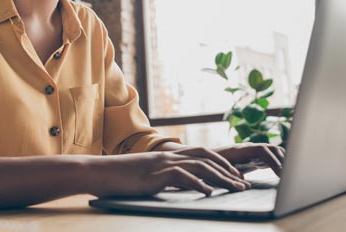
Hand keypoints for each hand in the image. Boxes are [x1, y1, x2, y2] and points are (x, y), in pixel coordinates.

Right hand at [89, 148, 250, 197]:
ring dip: (221, 179)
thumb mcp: (149, 174)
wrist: (101, 172)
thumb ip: (166, 176)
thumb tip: (181, 185)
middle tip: (244, 184)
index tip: (236, 175)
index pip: (203, 153)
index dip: (222, 163)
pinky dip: (198, 184)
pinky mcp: (156, 174)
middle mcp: (170, 156)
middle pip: (208, 159)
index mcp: (170, 155)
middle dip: (229, 171)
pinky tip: (208, 193)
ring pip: (200, 167)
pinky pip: (182, 177)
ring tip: (235, 189)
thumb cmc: (122, 176)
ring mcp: (163, 164)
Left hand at [213, 143, 284, 175]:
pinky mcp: (255, 158)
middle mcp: (248, 148)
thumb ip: (228, 173)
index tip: (282, 174)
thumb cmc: (210, 167)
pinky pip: (270, 157)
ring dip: (282, 161)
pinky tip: (284, 174)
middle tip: (291, 177)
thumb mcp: (218, 171)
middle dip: (283, 161)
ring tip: (290, 175)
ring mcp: (253, 152)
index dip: (274, 160)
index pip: (262, 150)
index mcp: (241, 150)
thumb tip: (239, 177)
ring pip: (273, 152)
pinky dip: (279, 163)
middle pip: (271, 149)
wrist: (204, 160)